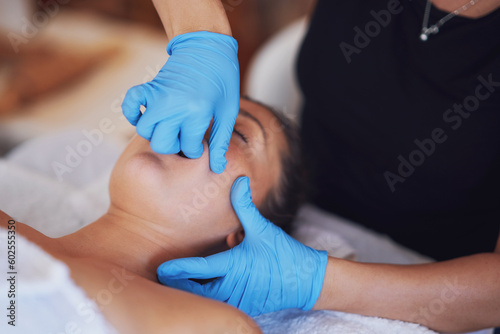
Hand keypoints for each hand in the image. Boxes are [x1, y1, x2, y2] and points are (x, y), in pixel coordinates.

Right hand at [121, 31, 239, 173]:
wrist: (207, 46)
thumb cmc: (222, 80)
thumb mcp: (227, 111)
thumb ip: (221, 141)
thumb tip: (217, 169)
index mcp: (198, 112)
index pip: (188, 148)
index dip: (196, 150)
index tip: (201, 141)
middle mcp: (175, 105)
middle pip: (162, 144)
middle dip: (174, 146)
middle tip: (184, 137)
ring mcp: (159, 96)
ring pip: (145, 130)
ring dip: (156, 134)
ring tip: (170, 128)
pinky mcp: (149, 87)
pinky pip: (129, 105)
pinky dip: (132, 114)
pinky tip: (144, 117)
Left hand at [157, 177, 328, 315]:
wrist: (307, 280)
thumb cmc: (284, 254)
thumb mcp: (262, 228)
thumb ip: (245, 206)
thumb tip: (239, 181)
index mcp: (234, 266)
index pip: (197, 269)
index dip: (177, 269)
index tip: (161, 269)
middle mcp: (233, 287)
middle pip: (196, 291)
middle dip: (180, 285)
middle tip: (165, 277)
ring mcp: (239, 300)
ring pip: (207, 300)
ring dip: (194, 292)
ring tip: (177, 284)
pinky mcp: (245, 306)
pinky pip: (221, 303)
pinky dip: (210, 296)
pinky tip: (202, 290)